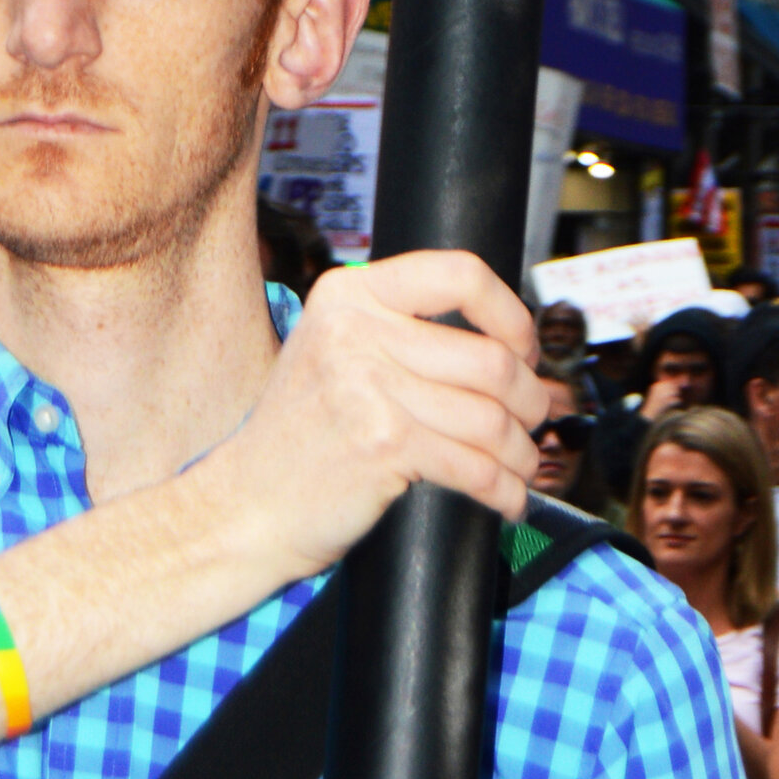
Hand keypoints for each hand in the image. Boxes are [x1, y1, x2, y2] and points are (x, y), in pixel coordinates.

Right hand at [203, 249, 547, 590]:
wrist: (246, 504)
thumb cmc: (302, 433)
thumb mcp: (335, 348)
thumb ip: (401, 328)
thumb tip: (509, 341)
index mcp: (350, 293)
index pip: (461, 274)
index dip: (512, 314)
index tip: (524, 351)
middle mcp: (357, 330)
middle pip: (491, 357)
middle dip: (529, 400)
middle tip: (532, 423)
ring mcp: (368, 388)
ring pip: (491, 418)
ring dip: (521, 452)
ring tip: (521, 466)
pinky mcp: (382, 446)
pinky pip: (476, 467)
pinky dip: (505, 490)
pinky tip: (507, 499)